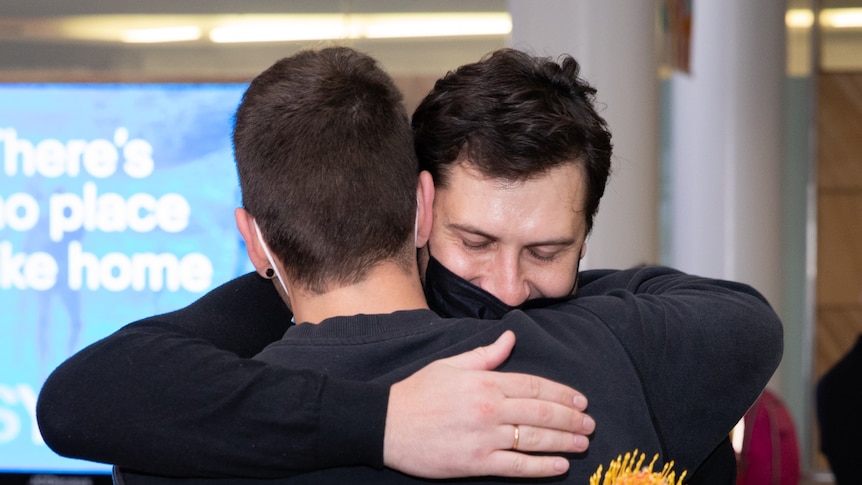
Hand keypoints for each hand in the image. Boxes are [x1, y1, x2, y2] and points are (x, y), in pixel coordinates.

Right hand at [384, 330, 592, 477]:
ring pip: (535, 439)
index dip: (562, 394)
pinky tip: (560, 466)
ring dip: (564, 441)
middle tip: (590, 423)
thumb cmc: (417, 392)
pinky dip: (541, 467)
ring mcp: (485, 437)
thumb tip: (511, 338)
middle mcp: (490, 408)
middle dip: (570, 419)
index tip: (580, 401)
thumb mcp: (451, 365)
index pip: (534, 387)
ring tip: (582, 442)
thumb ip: (485, 356)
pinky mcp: (476, 463)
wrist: (386, 424)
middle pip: (541, 413)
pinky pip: (517, 466)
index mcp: (485, 382)